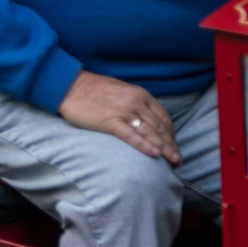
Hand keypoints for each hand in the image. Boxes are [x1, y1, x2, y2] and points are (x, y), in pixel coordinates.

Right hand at [58, 70, 180, 164]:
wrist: (68, 85)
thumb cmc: (92, 89)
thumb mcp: (121, 90)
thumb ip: (135, 102)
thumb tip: (146, 118)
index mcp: (140, 94)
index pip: (163, 117)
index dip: (171, 134)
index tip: (174, 146)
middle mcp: (135, 102)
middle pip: (160, 127)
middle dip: (171, 145)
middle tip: (178, 160)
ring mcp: (123, 112)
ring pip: (150, 133)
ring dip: (164, 149)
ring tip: (173, 161)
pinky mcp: (109, 122)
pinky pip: (131, 136)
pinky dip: (145, 146)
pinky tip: (155, 155)